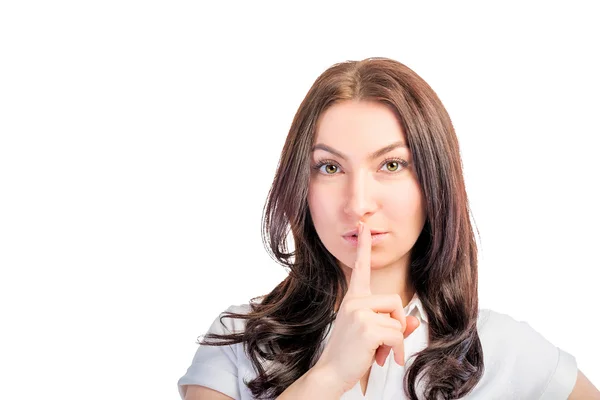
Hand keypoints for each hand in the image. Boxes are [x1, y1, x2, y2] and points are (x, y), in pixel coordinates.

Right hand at [312, 221, 420, 392]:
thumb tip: (414, 321)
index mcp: (353, 299)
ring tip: (379, 352)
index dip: (364, 247)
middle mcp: (354, 301)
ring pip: (397, 318)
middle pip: (395, 300)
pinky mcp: (366, 327)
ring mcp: (358, 312)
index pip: (360, 268)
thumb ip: (394, 325)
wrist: (331, 373)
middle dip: (397, 323)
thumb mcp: (372, 336)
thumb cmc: (349, 354)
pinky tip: (383, 358)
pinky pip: (396, 333)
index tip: (363, 226)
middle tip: (384, 343)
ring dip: (395, 340)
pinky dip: (396, 349)